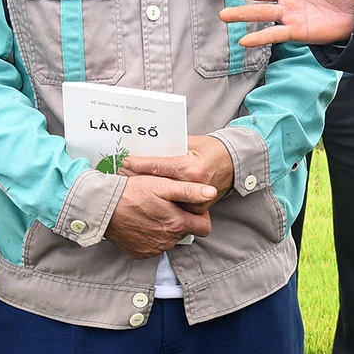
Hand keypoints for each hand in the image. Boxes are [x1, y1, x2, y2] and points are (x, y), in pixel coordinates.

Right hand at [104, 176, 217, 257]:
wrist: (102, 207)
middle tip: (165, 204)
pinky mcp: (140, 253)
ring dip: (165, 227)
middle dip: (180, 219)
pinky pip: (153, 245)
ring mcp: (153, 249)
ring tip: (151, 211)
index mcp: (177, 224)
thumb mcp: (162, 185)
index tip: (188, 205)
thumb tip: (211, 193)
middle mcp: (168, 241)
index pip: (204, 227)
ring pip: (169, 239)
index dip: (199, 215)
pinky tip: (141, 221)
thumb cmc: (132, 193)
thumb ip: (189, 191)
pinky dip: (151, 235)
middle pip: (185, 232)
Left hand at [120, 136, 234, 206]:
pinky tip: (146, 200)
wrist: (233, 163)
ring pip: (164, 201)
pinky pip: (176, 208)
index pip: (157, 167)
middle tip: (121, 174)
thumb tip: (145, 146)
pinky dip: (161, 204)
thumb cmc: (211, 150)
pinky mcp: (198, 210)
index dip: (138, 165)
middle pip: (157, 186)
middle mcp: (192, 186)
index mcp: (189, 168)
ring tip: (130, 186)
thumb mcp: (190, 143)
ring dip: (146, 193)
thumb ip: (170, 148)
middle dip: (137, 179)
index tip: (125, 162)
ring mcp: (196, 201)